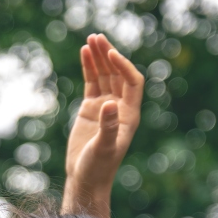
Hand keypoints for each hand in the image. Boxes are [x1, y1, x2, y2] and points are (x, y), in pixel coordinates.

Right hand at [62, 34, 143, 217]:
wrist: (86, 179)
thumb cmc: (98, 167)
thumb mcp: (103, 148)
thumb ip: (108, 126)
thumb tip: (110, 104)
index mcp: (130, 114)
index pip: (132, 82)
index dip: (124, 66)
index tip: (111, 55)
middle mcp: (120, 107)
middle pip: (117, 74)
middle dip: (109, 55)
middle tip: (98, 38)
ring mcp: (105, 106)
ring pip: (104, 75)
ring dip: (99, 58)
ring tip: (90, 40)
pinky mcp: (91, 109)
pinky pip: (92, 83)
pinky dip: (89, 68)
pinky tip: (84, 53)